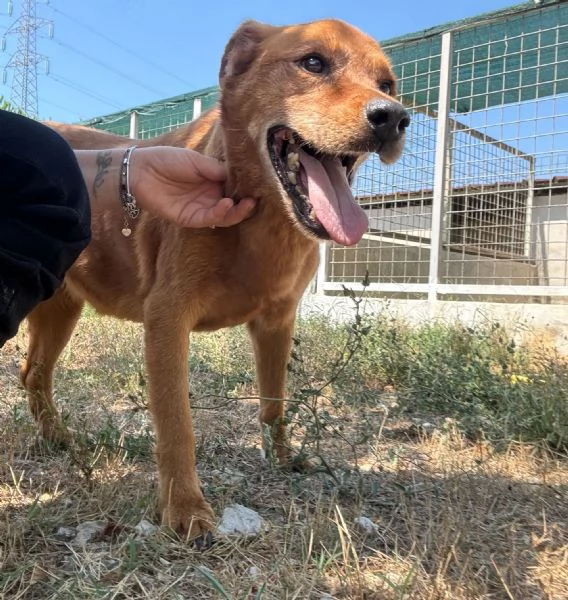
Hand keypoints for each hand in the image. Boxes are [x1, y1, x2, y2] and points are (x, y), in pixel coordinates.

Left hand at [129, 146, 254, 227]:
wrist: (140, 170)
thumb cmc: (166, 160)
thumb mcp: (196, 160)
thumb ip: (217, 169)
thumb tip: (240, 175)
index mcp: (212, 181)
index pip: (234, 188)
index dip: (246, 189)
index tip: (259, 186)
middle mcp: (208, 196)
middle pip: (233, 205)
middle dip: (245, 204)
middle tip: (255, 199)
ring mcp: (200, 208)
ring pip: (224, 216)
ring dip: (236, 212)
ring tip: (245, 204)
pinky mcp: (189, 219)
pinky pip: (209, 220)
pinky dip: (220, 214)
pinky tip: (226, 204)